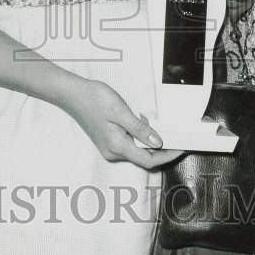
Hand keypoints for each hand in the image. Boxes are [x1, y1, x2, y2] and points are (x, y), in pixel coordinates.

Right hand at [65, 78, 182, 169]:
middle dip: (160, 148)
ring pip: (136, 150)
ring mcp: (109, 148)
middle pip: (144, 157)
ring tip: (154, 123)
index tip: (181, 148)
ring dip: (148, 140)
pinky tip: (140, 122)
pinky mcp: (107, 142)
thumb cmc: (95, 100)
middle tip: (174, 135)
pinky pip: (129, 144)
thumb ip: (140, 130)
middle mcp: (113, 152)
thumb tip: (158, 143)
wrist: (73, 94)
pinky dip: (139, 137)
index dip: (167, 156)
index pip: (149, 160)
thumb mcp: (121, 112)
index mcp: (117, 146)